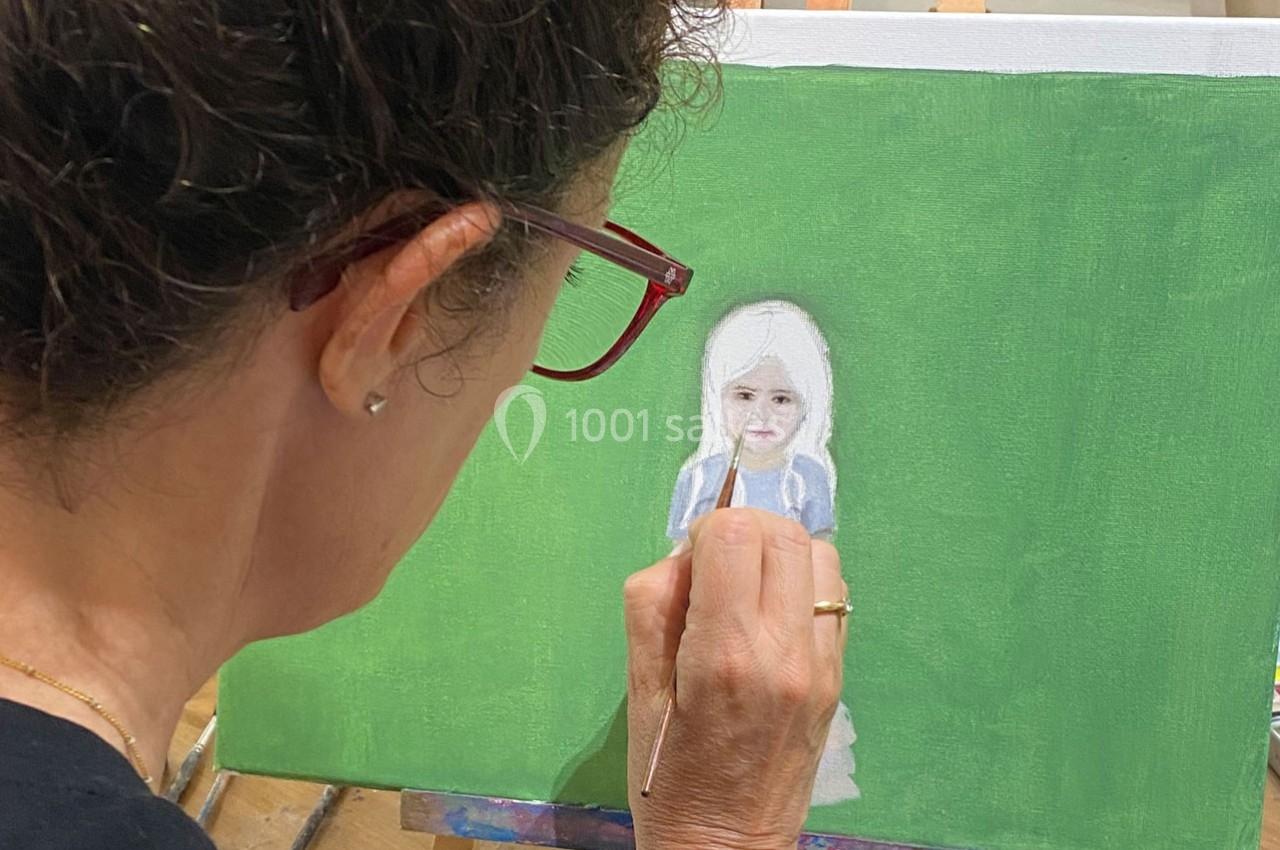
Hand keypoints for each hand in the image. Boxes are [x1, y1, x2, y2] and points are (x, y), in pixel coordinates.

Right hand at [624, 508, 847, 849]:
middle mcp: (783, 651)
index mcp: (724, 654)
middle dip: (744, 530)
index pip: (735, 534)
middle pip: (784, 533)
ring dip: (780, 552)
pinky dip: (802, 586)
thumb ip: (653, 605)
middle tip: (718, 564)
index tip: (690, 560)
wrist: (726, 846)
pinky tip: (772, 616)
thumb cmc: (668, 772)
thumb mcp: (637, 688)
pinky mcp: (836, 676)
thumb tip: (686, 555)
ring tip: (749, 586)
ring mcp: (820, 664)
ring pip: (820, 555)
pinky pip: (833, 597)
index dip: (706, 530)